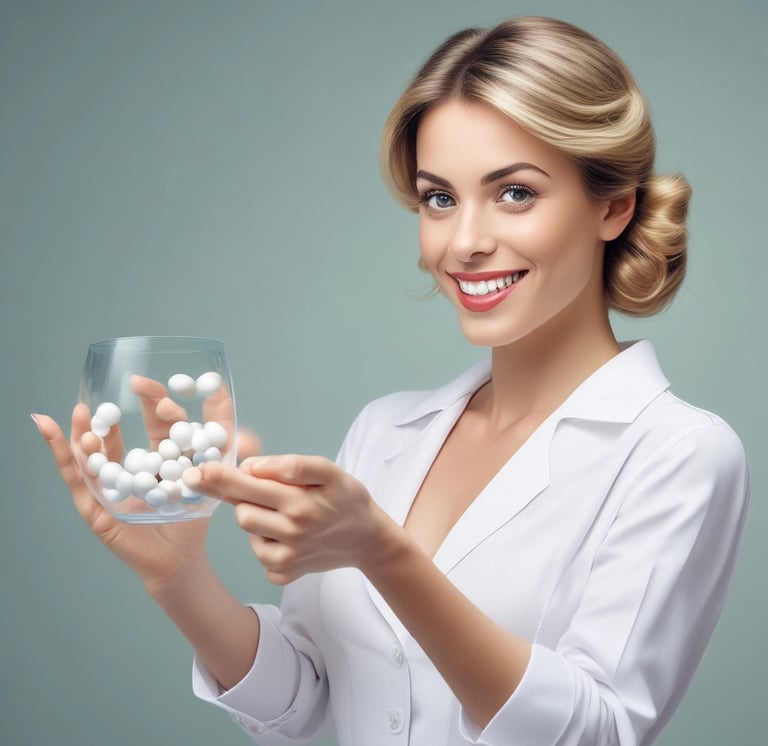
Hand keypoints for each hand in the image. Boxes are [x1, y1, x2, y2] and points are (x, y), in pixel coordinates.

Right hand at [34, 381, 261, 594]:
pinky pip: (76, 477)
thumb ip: (225, 442)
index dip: (159, 403)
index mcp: (160, 455)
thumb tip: (238, 412)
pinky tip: (50, 428)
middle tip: (126, 387)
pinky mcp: (96, 505)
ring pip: (94, 451)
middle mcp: (132, 465)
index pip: (158, 423)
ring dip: (86, 430)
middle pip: (124, 430)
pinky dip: (62, 453)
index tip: (160, 387)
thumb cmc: (194, 518)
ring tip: (84, 412)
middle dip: (123, 408)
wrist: (182, 560)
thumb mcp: (214, 476)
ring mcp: (111, 484)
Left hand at [183, 455, 389, 584]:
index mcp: (300, 503)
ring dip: (257, 517)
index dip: (221, 477)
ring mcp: (288, 557)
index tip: (199, 470)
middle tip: (255, 487)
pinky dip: (267, 543)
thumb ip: (292, 466)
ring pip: (248, 530)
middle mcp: (292, 532)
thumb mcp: (329, 471)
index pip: (250, 486)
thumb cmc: (346, 498)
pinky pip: (259, 555)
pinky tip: (287, 536)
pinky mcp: (285, 574)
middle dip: (244, 495)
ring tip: (283, 512)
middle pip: (242, 510)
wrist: (367, 539)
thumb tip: (252, 467)